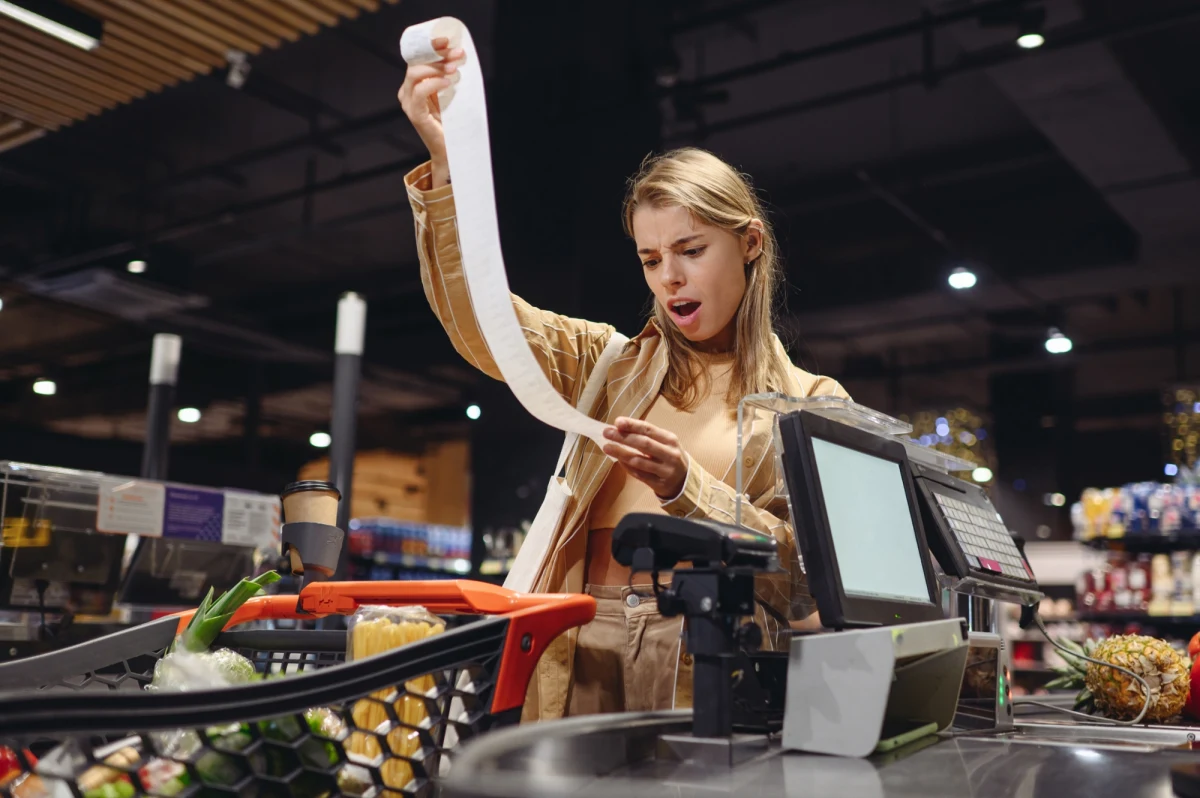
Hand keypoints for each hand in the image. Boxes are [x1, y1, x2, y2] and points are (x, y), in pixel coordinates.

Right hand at [397, 37, 463, 185]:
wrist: (452, 149)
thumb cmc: (452, 121)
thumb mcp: (449, 93)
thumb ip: (447, 75)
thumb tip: (457, 54)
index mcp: (414, 84)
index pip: (418, 59)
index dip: (430, 47)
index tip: (446, 40)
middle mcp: (407, 92)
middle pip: (416, 63)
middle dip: (436, 55)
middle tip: (456, 53)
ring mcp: (409, 103)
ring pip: (415, 74)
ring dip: (436, 67)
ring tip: (454, 67)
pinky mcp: (415, 114)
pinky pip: (419, 92)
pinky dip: (433, 84)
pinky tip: (447, 83)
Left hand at [602, 417, 688, 500]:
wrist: (684, 480)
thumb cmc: (668, 456)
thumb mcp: (664, 443)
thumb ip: (646, 435)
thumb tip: (619, 427)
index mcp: (670, 439)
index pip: (649, 429)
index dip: (632, 425)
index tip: (617, 422)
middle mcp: (670, 454)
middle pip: (644, 444)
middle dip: (623, 437)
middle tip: (606, 433)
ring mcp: (665, 470)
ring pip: (640, 461)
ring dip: (621, 453)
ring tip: (606, 447)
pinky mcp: (660, 484)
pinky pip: (639, 474)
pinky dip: (627, 467)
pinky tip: (618, 460)